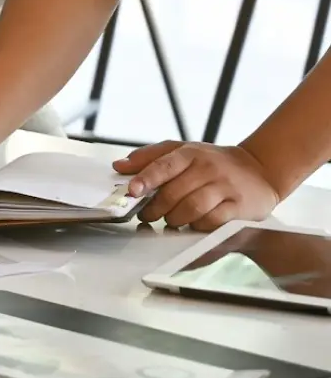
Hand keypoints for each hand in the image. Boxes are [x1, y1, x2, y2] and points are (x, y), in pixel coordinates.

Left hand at [115, 141, 279, 230]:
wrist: (259, 169)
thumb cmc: (213, 162)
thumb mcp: (182, 151)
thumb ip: (150, 157)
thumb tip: (119, 166)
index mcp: (190, 153)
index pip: (163, 165)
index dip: (145, 179)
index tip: (131, 191)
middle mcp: (207, 168)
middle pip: (174, 192)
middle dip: (155, 207)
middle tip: (145, 215)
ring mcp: (224, 187)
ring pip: (192, 208)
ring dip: (174, 219)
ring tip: (167, 221)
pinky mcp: (239, 207)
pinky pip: (213, 221)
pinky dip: (197, 226)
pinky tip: (191, 226)